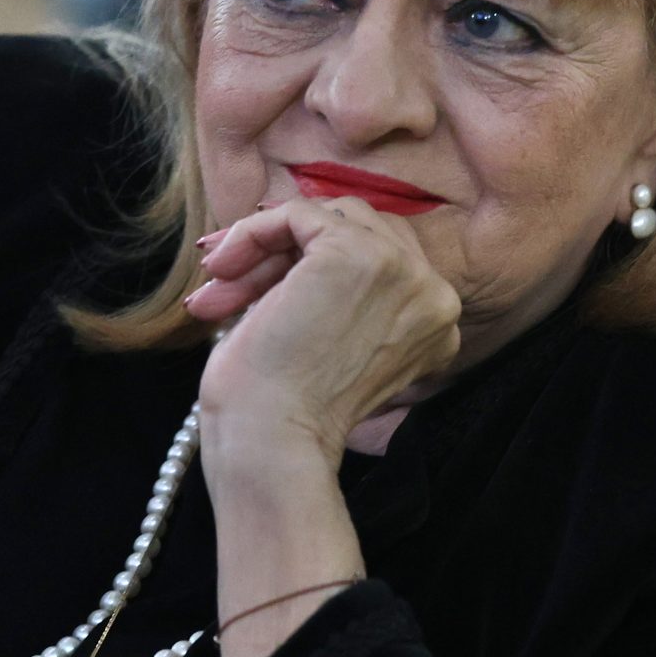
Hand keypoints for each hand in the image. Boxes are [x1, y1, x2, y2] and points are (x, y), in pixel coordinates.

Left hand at [187, 195, 461, 476]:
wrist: (272, 442)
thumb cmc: (285, 409)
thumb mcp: (328, 341)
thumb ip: (337, 292)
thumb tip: (284, 229)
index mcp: (435, 324)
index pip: (380, 257)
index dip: (311, 263)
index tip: (253, 287)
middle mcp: (434, 294)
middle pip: (358, 231)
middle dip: (285, 253)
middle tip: (228, 283)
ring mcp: (402, 271)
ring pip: (328, 217)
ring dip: (265, 246)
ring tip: (220, 285)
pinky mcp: (358, 254)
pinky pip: (297, 214)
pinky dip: (251, 233)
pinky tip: (221, 269)